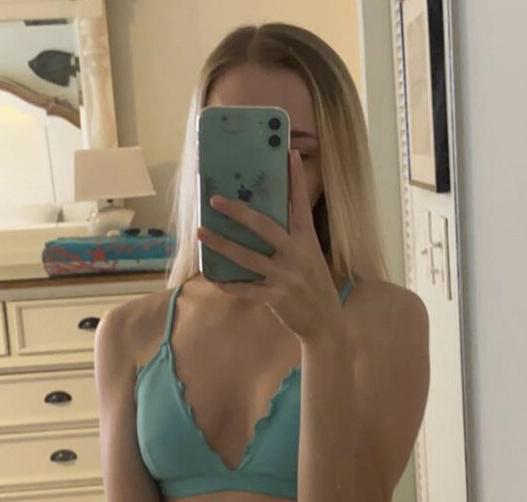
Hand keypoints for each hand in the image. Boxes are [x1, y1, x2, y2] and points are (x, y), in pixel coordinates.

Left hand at [196, 149, 342, 341]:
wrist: (325, 323)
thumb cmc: (313, 286)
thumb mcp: (309, 257)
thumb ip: (291, 239)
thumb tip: (264, 220)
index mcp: (307, 241)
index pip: (300, 204)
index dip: (295, 179)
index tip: (288, 153)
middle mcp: (296, 255)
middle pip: (264, 227)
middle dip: (238, 212)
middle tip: (215, 199)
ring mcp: (285, 277)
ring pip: (247, 257)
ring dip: (221, 244)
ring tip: (201, 232)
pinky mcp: (276, 298)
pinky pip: (245, 289)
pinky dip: (228, 283)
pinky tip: (213, 277)